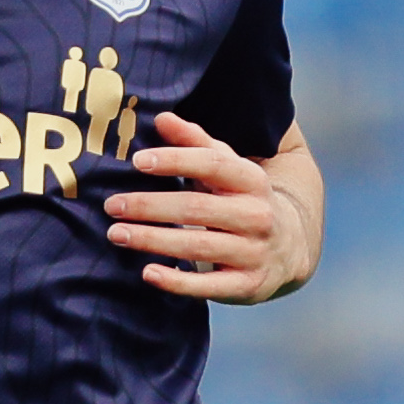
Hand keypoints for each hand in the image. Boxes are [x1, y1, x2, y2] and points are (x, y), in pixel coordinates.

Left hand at [103, 114, 319, 303]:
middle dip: (150, 206)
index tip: (138, 161)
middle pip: (198, 207)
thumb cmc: (244, 200)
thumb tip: (161, 117)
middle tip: (112, 205)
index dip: (176, 160)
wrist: (291, 247)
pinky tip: (147, 272)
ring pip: (198, 245)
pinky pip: (210, 286)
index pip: (213, 164)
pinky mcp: (248, 285)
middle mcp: (257, 215)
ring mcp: (254, 252)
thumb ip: (196, 143)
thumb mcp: (229, 169)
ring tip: (116, 234)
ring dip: (153, 240)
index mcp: (251, 180)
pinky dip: (178, 282)